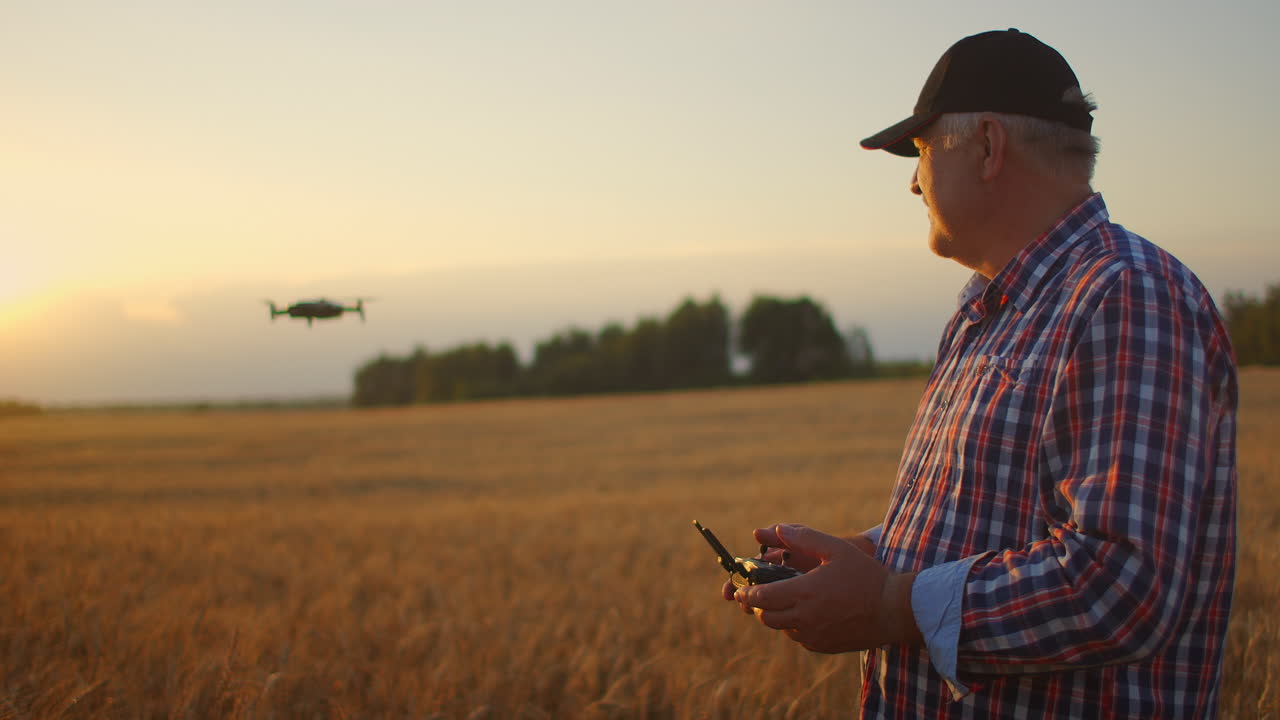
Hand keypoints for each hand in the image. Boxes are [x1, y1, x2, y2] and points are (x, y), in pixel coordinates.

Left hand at [733, 524, 919, 653]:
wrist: (893, 610)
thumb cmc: (866, 576)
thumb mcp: (837, 549)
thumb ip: (805, 538)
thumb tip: (777, 530)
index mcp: (804, 592)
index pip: (762, 597)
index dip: (747, 593)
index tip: (740, 588)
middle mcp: (804, 618)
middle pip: (766, 616)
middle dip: (758, 605)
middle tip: (758, 594)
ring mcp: (813, 635)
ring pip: (781, 628)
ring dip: (776, 615)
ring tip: (784, 600)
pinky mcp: (822, 646)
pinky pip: (798, 638)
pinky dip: (794, 626)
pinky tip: (805, 612)